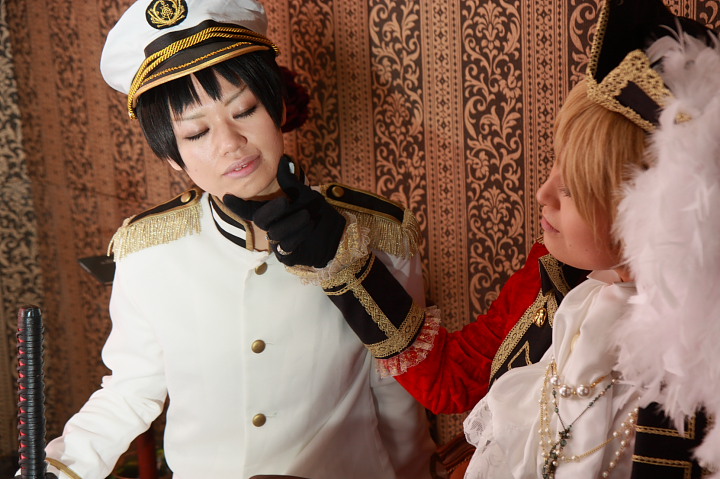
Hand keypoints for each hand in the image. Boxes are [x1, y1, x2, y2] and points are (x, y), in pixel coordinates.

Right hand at [223, 157, 345, 266]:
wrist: (337, 232)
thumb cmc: (317, 211)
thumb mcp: (304, 194)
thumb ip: (291, 181)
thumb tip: (285, 159)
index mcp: (272, 212)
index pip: (250, 209)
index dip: (238, 204)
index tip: (226, 196)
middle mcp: (273, 227)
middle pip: (260, 220)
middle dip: (271, 210)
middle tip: (285, 202)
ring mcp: (279, 243)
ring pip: (275, 233)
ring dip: (292, 222)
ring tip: (307, 215)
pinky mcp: (289, 256)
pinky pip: (287, 246)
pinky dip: (299, 234)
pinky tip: (310, 226)